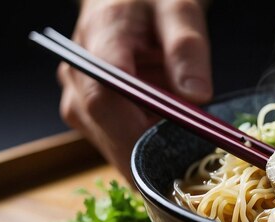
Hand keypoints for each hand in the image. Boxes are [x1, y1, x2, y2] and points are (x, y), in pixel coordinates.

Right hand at [58, 0, 212, 181]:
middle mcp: (78, 76)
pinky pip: (117, 147)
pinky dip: (144, 151)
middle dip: (152, 150)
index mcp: (98, 40)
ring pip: (114, 147)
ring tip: (180, 138)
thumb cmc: (153, 3)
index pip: (105, 97)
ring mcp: (78, 100)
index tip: (176, 148)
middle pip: (108, 131)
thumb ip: (186, 49)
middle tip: (193, 155)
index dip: (139, 132)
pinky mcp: (87, 118)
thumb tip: (196, 95)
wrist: (130, 3)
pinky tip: (165, 138)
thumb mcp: (179, 11)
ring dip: (150, 152)